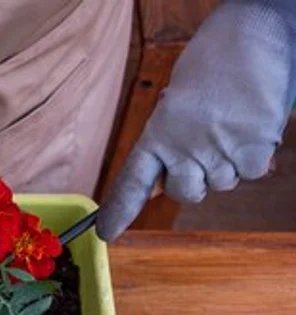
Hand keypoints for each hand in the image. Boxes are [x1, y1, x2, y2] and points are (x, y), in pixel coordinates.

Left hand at [97, 0, 293, 240]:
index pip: (131, 182)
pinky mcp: (252, 148)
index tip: (107, 233)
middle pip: (185, 192)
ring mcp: (218, 150)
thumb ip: (172, 137)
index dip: (119, 210)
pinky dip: (255, 158)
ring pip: (222, 183)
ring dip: (228, 163)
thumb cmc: (214, 60)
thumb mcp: (178, 102)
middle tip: (207, 148)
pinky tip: (254, 128)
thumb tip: (175, 172)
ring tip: (233, 124)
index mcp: (157, 133)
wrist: (253, 34)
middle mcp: (183, 147)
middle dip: (195, 180)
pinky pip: (251, 173)